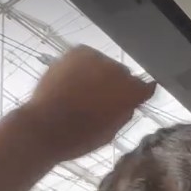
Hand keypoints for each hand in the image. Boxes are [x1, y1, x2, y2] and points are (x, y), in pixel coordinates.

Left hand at [27, 46, 155, 161]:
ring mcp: (98, 58)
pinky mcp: (78, 51)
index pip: (146, 88)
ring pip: (104, 64)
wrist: (45, 127)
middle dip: (115, 85)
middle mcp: (119, 71)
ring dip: (98, 75)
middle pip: (123, 75)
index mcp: (130, 94)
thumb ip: (123, 114)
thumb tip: (128, 103)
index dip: (138, 95)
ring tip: (82, 92)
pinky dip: (83, 67)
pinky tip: (73, 82)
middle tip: (99, 101)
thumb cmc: (78, 138)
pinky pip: (87, 57)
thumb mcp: (109, 134)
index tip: (131, 101)